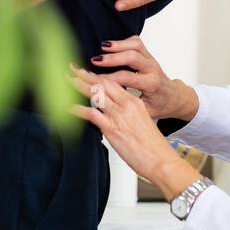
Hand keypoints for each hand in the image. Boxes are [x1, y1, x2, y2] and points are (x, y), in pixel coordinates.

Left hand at [69, 73, 198, 200]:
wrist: (162, 160)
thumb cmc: (152, 146)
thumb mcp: (141, 123)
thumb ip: (126, 116)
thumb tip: (111, 118)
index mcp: (135, 102)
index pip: (112, 82)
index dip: (97, 76)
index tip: (86, 72)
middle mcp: (127, 105)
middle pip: (103, 84)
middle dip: (85, 75)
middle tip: (72, 69)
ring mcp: (119, 116)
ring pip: (96, 94)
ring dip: (79, 86)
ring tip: (67, 80)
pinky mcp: (113, 129)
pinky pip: (92, 114)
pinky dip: (78, 109)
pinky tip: (69, 107)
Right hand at [84, 35, 197, 120]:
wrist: (174, 97)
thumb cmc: (159, 105)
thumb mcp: (143, 111)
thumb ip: (125, 104)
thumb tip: (103, 100)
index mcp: (151, 84)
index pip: (127, 78)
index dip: (108, 78)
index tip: (94, 80)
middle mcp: (152, 69)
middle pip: (132, 57)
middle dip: (112, 58)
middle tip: (95, 60)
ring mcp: (151, 59)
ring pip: (136, 45)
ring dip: (118, 45)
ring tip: (102, 47)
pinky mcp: (148, 55)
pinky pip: (136, 42)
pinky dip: (123, 41)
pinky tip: (112, 46)